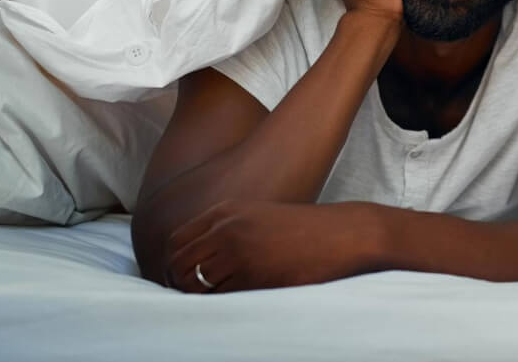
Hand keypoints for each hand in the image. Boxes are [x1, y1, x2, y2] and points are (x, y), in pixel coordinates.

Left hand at [166, 200, 365, 292]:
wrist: (344, 234)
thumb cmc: (304, 231)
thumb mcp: (258, 218)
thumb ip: (226, 232)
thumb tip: (196, 263)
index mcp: (225, 211)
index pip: (176, 241)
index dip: (173, 265)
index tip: (183, 279)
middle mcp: (227, 228)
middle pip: (178, 264)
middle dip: (180, 285)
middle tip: (195, 299)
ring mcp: (239, 251)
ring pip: (194, 284)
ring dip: (198, 299)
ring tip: (216, 303)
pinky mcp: (254, 275)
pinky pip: (219, 299)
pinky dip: (220, 306)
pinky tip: (236, 304)